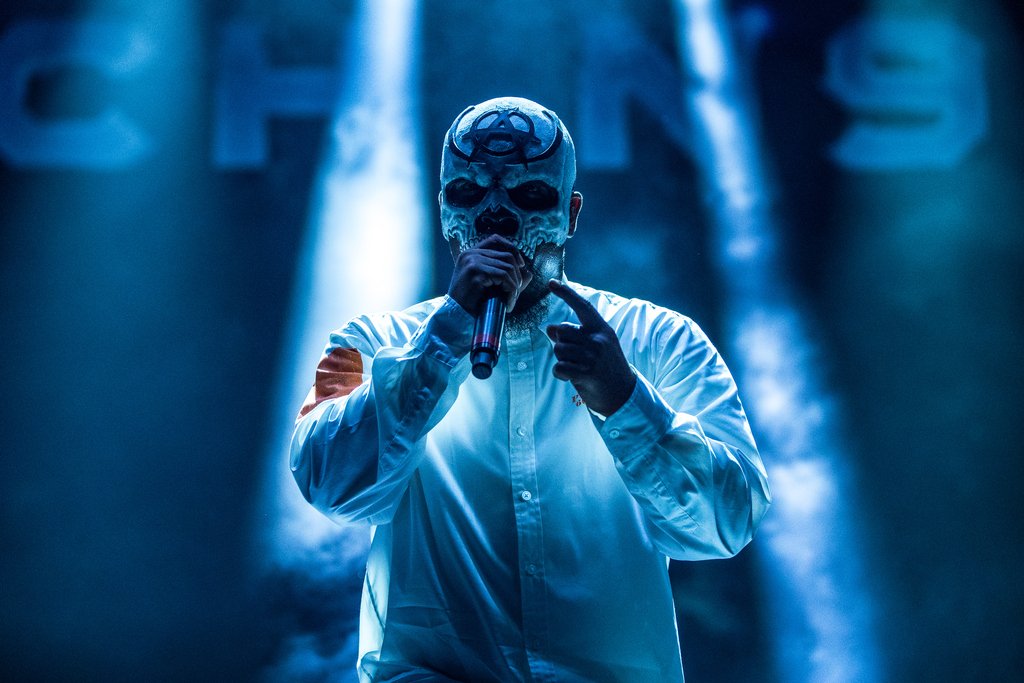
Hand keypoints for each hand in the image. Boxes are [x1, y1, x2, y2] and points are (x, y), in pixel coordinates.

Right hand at [448, 235, 531, 315]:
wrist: (456, 315)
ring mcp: (472, 261)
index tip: (521, 265)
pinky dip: (510, 291)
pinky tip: (508, 303)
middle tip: (516, 291)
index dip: (512, 249)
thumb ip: (507, 276)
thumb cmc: (472, 302)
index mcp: (471, 253)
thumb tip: (529, 273)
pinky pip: (503, 277)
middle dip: (517, 274)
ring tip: (511, 300)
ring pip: (508, 267)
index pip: (495, 239)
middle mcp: (470, 253)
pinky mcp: (476, 272)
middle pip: (507, 255)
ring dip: (514, 285)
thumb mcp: (490, 284)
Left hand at [546, 279, 636, 416]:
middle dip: (561, 344)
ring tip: (576, 368)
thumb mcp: (595, 347)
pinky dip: (560, 374)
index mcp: (602, 330)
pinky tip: (571, 377)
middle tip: (573, 358)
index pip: (582, 306)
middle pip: (562, 331)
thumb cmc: (606, 368)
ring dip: (562, 360)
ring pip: (558, 350)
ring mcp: (593, 356)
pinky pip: (559, 367)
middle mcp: (598, 339)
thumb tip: (550, 328)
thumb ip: (575, 336)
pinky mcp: (587, 373)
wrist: (623, 394)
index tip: (551, 283)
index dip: (566, 293)